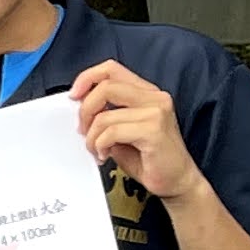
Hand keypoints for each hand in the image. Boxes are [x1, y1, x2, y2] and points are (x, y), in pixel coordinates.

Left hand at [71, 60, 202, 201]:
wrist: (176, 180)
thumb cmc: (148, 158)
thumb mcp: (122, 130)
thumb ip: (106, 113)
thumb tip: (79, 103)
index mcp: (147, 93)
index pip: (111, 69)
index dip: (87, 78)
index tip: (73, 96)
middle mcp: (155, 97)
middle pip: (105, 87)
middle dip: (85, 111)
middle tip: (83, 131)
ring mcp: (157, 112)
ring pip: (105, 115)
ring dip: (91, 137)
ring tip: (96, 150)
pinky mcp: (154, 130)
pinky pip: (112, 132)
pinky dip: (100, 146)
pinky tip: (105, 155)